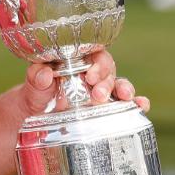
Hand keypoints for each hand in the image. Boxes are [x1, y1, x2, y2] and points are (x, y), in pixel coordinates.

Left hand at [18, 50, 149, 115]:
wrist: (33, 121)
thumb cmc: (35, 97)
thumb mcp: (32, 88)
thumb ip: (36, 78)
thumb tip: (44, 72)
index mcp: (74, 61)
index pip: (92, 53)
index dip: (96, 62)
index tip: (90, 76)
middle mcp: (90, 74)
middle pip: (107, 70)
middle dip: (107, 81)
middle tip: (97, 95)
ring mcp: (100, 92)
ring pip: (119, 84)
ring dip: (125, 89)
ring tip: (125, 97)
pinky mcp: (106, 109)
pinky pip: (125, 104)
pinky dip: (137, 103)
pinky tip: (142, 106)